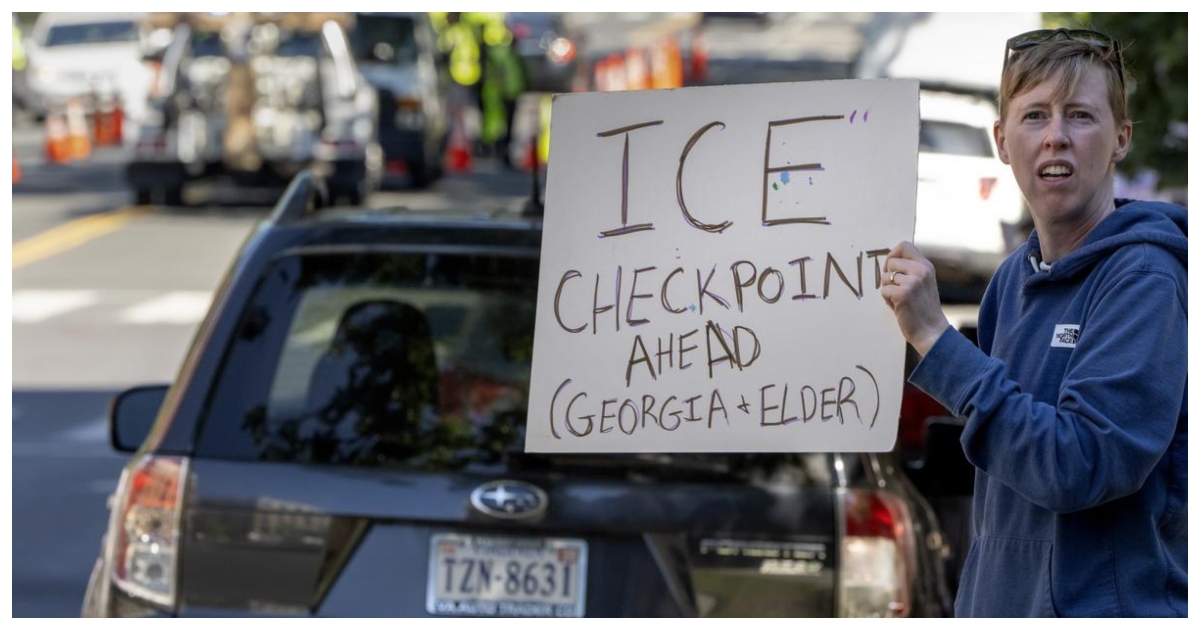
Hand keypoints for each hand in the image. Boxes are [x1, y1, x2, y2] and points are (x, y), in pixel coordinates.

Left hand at [880, 241, 949, 355]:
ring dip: (887, 290)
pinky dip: (887, 300)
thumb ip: (910, 269)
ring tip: (900, 300)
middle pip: (890, 261)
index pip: (903, 245)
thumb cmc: (923, 308)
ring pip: (884, 277)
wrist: (931, 331)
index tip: (892, 268)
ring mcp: (912, 282)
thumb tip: (888, 259)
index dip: (892, 255)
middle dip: (888, 276)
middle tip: (897, 289)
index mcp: (926, 266)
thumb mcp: (922, 282)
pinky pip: (883, 290)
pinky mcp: (903, 294)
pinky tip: (899, 307)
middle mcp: (921, 270)